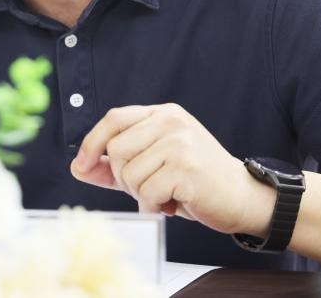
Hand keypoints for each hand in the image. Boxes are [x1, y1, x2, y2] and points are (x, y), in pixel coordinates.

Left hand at [69, 103, 274, 235]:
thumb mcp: (154, 166)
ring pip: (130, 173)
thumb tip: (78, 168)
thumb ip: (116, 166)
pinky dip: (155, 207)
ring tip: (166, 195)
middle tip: (149, 188)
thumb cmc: (195, 182)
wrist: (242, 197)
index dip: (92, 143)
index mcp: (163, 114)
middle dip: (124, 179)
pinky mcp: (186, 167)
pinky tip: (174, 204)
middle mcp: (171, 121)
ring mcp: (179, 142)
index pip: (113, 118)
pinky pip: (147, 192)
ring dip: (142, 195)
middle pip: (117, 149)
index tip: (82, 165)